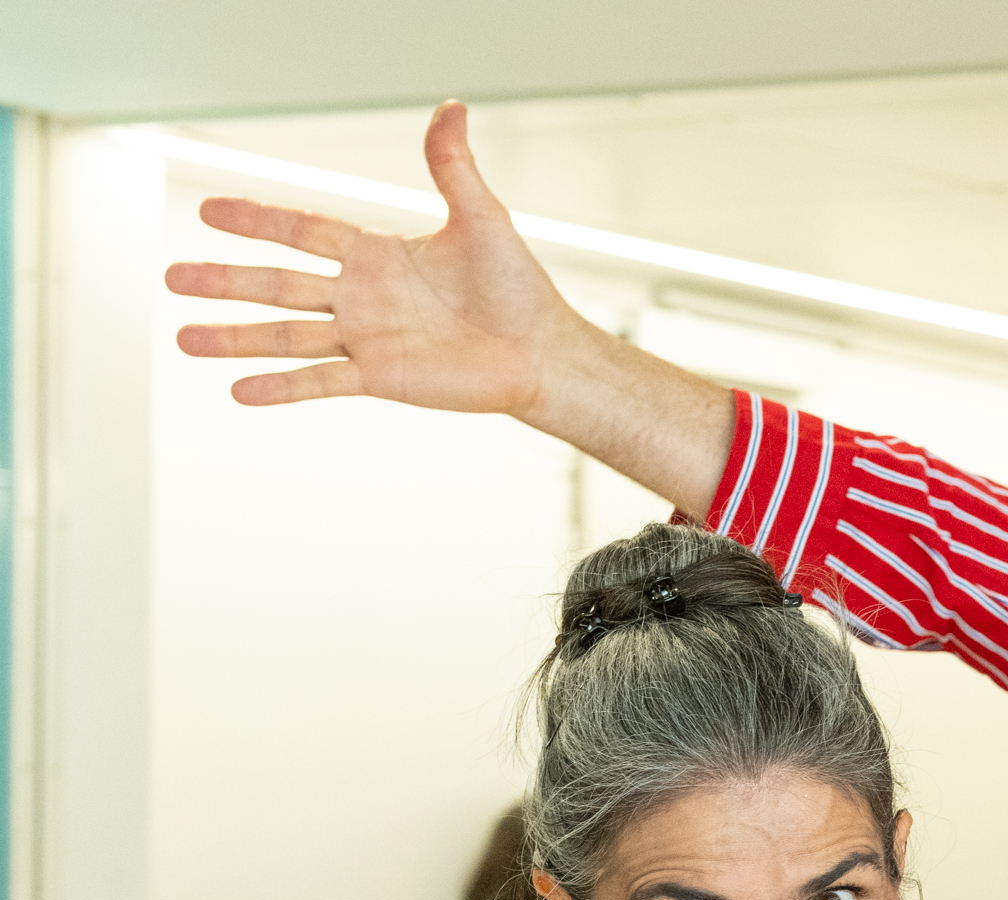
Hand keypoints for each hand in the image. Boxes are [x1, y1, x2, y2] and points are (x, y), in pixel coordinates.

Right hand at [167, 102, 584, 414]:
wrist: (542, 350)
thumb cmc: (518, 287)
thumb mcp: (482, 220)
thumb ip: (452, 168)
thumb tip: (451, 108)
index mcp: (375, 254)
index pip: (303, 230)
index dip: (257, 220)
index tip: (208, 210)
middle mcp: (360, 295)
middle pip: (278, 283)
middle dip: (225, 281)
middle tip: (172, 278)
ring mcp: (365, 338)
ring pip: (287, 335)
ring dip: (235, 337)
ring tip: (184, 340)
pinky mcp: (381, 376)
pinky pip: (322, 381)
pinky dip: (283, 387)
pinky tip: (240, 391)